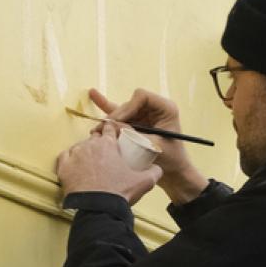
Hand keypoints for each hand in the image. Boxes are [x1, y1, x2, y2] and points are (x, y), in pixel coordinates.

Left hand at [56, 129, 161, 205]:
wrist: (98, 209)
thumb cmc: (119, 193)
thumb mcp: (143, 182)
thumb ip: (153, 171)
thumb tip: (157, 168)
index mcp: (108, 144)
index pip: (110, 127)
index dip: (112, 129)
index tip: (113, 135)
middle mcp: (89, 145)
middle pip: (94, 137)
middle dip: (99, 143)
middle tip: (104, 154)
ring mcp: (74, 155)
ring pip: (80, 147)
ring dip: (85, 152)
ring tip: (91, 164)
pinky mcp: (64, 167)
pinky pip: (65, 157)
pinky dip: (70, 159)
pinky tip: (75, 166)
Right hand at [88, 86, 208, 205]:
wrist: (173, 173)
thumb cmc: (170, 160)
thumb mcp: (152, 146)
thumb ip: (133, 135)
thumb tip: (112, 125)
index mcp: (165, 108)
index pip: (142, 97)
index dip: (128, 107)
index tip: (118, 122)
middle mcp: (154, 108)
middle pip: (129, 105)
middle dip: (117, 117)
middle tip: (104, 131)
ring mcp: (143, 114)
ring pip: (121, 111)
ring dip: (111, 121)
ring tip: (98, 131)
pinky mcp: (135, 121)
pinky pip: (119, 112)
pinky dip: (106, 105)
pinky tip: (93, 93)